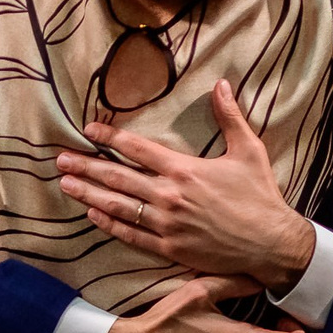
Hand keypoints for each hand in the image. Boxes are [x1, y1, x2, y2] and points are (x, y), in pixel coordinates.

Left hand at [57, 82, 317, 291]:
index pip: (137, 149)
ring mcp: (166, 224)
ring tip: (66, 185)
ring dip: (89, 195)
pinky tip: (92, 216)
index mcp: (185, 170)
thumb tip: (221, 84)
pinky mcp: (169, 248)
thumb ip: (230, 117)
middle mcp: (169, 196)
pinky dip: (109, 225)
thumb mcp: (249, 150)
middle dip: (86, 167)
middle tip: (60, 159)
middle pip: (118, 178)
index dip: (110, 138)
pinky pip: (131, 235)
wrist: (272, 245)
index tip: (89, 130)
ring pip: (118, 206)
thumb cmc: (260, 196)